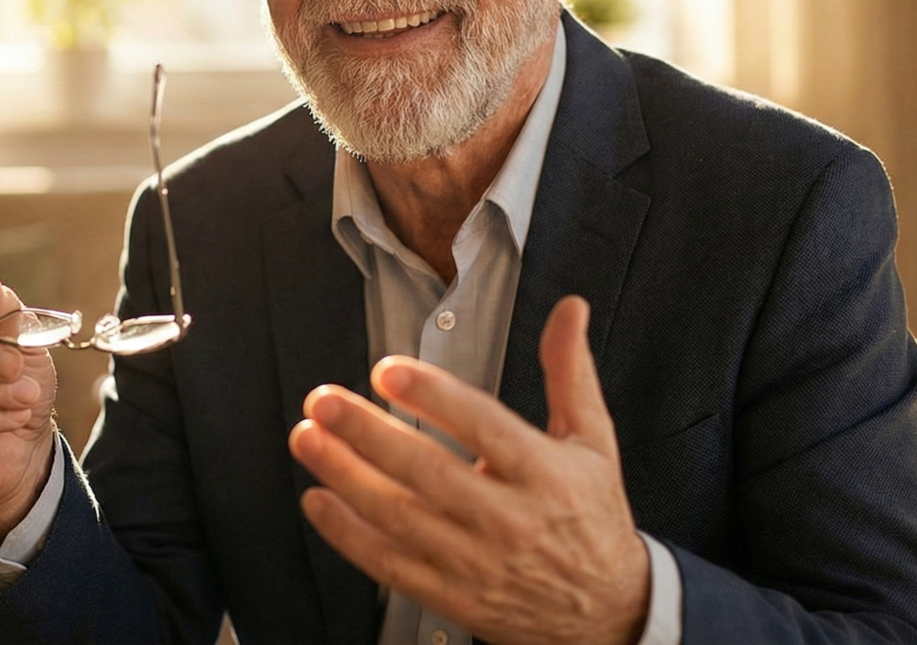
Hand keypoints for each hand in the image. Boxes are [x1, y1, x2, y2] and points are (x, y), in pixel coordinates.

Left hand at [288, 296, 649, 644]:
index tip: (388, 371)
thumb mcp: (593, 440)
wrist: (607, 608)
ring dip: (345, 476)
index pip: (483, 428)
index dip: (434, 397)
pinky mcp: (454, 596)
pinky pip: (391, 566)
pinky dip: (348, 535)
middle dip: (367, 434)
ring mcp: (478, 562)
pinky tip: (318, 500)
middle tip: (324, 401)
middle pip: (428, 473)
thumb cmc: (591, 515)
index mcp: (545, 474)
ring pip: (400, 518)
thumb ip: (569, 372)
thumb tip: (569, 308)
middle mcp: (509, 520)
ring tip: (308, 438)